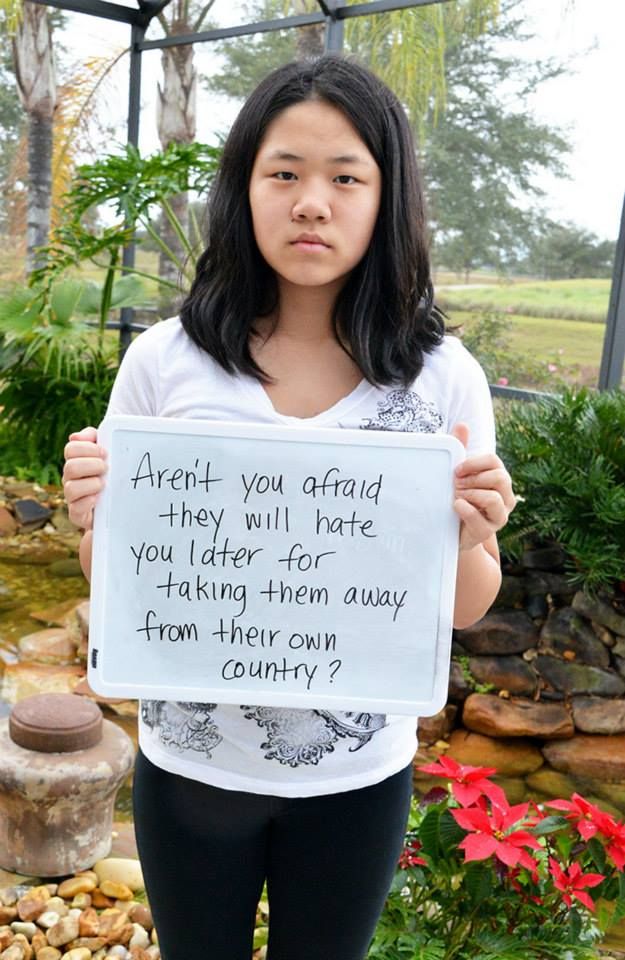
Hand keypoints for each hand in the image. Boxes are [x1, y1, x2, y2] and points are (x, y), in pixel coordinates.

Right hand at [62, 426, 107, 529]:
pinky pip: (75, 508)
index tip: (105, 452)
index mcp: (75, 462)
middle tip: (106, 468)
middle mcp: (70, 479)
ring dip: (91, 484)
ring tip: (103, 484)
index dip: (87, 448)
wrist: (117, 505)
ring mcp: (72, 497)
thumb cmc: (109, 474)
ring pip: (71, 488)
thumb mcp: (105, 452)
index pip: (70, 449)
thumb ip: (93, 437)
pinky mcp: (77, 514)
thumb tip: (75, 437)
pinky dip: (88, 502)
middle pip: (70, 467)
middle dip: (91, 465)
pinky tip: (99, 498)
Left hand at [451, 423, 516, 551]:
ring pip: (493, 497)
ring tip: (456, 497)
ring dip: (471, 494)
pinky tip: (456, 506)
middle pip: (499, 477)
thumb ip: (460, 451)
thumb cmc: (457, 499)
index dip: (474, 463)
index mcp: (499, 479)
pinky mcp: (488, 531)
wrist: (451, 533)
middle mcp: (505, 496)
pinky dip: (466, 509)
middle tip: (456, 485)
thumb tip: (462, 425)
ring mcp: (500, 515)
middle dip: (474, 478)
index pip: (494, 462)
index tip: (456, 470)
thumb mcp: (457, 475)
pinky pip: (480, 518)